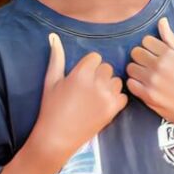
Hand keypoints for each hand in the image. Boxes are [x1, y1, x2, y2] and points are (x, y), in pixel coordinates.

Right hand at [36, 32, 127, 161]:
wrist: (57, 137)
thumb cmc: (51, 108)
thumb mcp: (51, 81)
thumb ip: (56, 58)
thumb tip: (54, 37)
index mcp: (81, 73)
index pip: (96, 57)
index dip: (88, 66)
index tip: (81, 77)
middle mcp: (96, 83)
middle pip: (107, 67)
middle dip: (99, 75)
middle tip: (87, 88)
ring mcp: (107, 97)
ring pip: (116, 81)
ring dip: (108, 86)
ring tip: (95, 97)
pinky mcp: (113, 110)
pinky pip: (122, 96)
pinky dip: (115, 99)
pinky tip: (102, 105)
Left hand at [126, 17, 173, 129]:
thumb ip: (171, 39)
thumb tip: (162, 20)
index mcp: (169, 54)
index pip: (145, 40)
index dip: (148, 47)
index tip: (154, 55)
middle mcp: (159, 65)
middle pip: (135, 52)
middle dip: (140, 58)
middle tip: (148, 66)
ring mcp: (152, 81)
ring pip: (130, 67)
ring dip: (135, 71)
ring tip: (145, 76)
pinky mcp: (147, 95)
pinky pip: (130, 83)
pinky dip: (134, 84)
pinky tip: (143, 86)